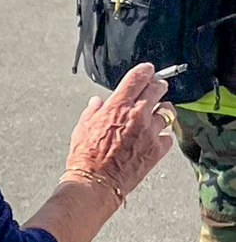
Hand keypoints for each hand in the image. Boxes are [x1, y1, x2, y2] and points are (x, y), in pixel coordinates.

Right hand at [65, 63, 174, 196]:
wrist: (96, 182)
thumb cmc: (86, 154)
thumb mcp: (83, 125)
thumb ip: (93, 109)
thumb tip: (97, 102)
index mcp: (118, 105)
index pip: (137, 78)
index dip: (145, 70)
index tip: (148, 69)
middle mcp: (137, 115)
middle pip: (157, 90)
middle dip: (158, 85)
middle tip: (157, 85)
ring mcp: (149, 133)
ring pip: (167, 112)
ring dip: (163, 109)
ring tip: (159, 111)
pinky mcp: (157, 151)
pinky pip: (167, 137)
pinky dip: (163, 135)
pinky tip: (155, 136)